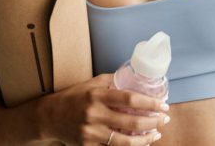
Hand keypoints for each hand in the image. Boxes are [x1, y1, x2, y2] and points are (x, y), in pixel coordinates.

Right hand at [37, 73, 169, 144]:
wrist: (49, 117)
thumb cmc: (73, 97)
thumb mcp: (91, 84)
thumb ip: (112, 81)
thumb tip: (135, 76)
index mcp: (97, 96)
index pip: (129, 99)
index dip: (150, 103)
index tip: (163, 104)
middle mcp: (94, 115)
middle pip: (131, 122)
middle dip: (153, 122)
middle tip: (164, 119)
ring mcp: (90, 133)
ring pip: (124, 142)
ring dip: (145, 139)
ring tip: (156, 134)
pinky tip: (139, 143)